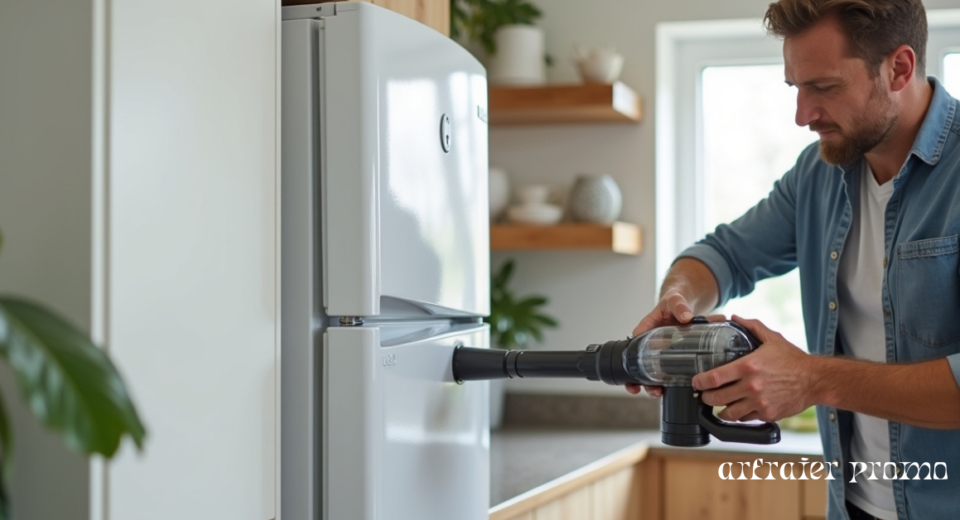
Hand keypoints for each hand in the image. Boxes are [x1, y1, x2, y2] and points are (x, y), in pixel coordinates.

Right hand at [624, 287, 718, 396]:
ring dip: (651, 383)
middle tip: (643, 388)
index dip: (630, 357)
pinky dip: (668, 381)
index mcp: (647, 327)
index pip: (635, 341)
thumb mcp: (675, 299)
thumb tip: (686, 316)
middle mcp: (651, 341)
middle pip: (639, 361)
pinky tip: (670, 389)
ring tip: (657, 393)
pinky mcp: (672, 355)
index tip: (632, 369)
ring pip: (651, 369)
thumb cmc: (674, 301)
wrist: (686, 305)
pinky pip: (667, 370)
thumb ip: (679, 306)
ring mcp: (661, 350)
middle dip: (638, 377)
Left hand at [692, 315, 816, 421]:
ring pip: (729, 413)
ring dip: (720, 410)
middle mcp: (751, 386)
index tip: (696, 382)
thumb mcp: (772, 338)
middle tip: (703, 395)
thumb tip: (734, 317)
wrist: (815, 380)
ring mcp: (759, 402)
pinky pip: (745, 419)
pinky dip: (739, 416)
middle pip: (717, 398)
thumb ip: (751, 326)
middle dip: (705, 398)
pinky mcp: (767, 414)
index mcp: (748, 366)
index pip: (714, 378)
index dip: (700, 382)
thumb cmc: (793, 359)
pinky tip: (738, 409)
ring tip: (718, 405)